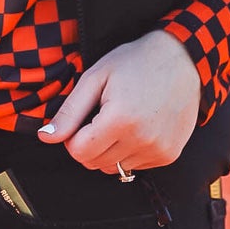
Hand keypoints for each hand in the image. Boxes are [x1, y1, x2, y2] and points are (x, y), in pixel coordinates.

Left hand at [36, 28, 201, 173]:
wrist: (183, 59)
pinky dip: (130, 151)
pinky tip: (138, 127)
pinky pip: (136, 166)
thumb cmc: (136, 62)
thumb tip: (46, 138)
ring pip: (114, 168)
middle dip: (90, 144)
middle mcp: (141, 140)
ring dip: (110, 150)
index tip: (84, 118)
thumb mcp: (96, 77)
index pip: (78, 153)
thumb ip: (69, 112)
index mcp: (119, 120)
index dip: (73, 137)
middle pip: (95, 163)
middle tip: (102, 116)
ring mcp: (158, 150)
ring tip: (123, 119)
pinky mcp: (169, 155)